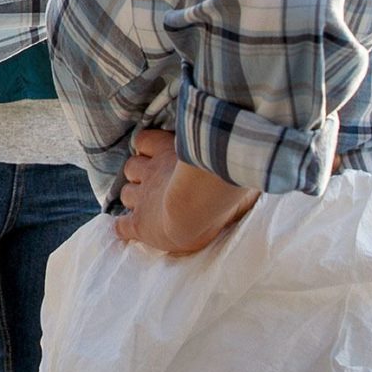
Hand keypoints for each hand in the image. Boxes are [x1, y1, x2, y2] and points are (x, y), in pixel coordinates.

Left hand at [114, 128, 256, 255]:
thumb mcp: (228, 160)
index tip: (154, 153)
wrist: (199, 204)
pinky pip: (121, 226)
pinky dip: (121, 228)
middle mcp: (151, 172)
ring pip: (126, 192)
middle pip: (131, 167)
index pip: (145, 141)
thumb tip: (251, 155)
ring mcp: (143, 198)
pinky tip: (125, 230)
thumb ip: (231, 159)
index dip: (147, 148)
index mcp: (169, 151)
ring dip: (132, 196)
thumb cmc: (222, 180)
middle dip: (138, 173)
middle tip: (154, 183)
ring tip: (144, 203)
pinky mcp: (140, 224)